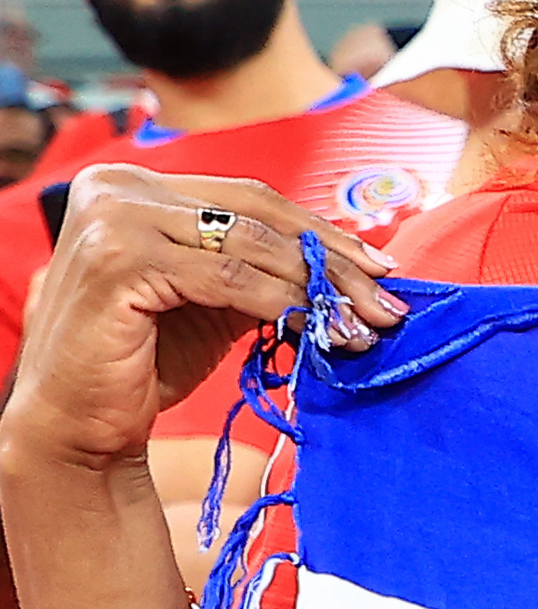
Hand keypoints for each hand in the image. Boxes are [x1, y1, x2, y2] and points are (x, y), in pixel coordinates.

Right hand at [0, 171, 403, 485]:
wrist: (79, 422)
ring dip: (319, 289)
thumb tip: (354, 263)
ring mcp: (113, 221)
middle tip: (387, 301)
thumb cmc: (144, 359)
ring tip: (362, 325)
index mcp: (135, 185)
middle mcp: (117, 189)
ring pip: (250, 247)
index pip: (250, 198)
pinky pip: (228, 280)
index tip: (378, 266)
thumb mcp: (211, 299)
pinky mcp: (119, 262)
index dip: (319, 232)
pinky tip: (319, 329)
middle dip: (332, 262)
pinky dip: (283, 304)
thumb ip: (260, 267)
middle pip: (257, 218)